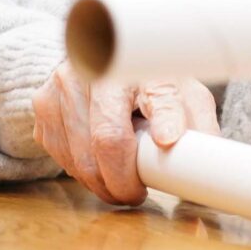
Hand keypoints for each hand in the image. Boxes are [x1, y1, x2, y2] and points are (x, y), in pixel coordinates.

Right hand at [29, 60, 218, 206]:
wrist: (102, 56)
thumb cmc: (150, 80)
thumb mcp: (183, 92)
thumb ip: (198, 125)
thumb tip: (208, 165)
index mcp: (138, 65)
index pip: (154, 96)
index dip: (163, 120)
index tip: (167, 141)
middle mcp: (94, 70)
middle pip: (105, 141)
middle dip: (122, 182)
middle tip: (136, 194)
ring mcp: (62, 85)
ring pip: (77, 157)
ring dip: (99, 181)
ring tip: (117, 179)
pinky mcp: (42, 104)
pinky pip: (59, 153)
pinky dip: (78, 168)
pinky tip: (94, 160)